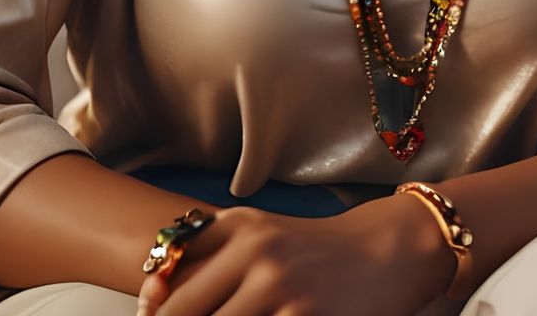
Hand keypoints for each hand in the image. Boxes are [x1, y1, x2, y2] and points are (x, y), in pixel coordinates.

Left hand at [134, 194, 458, 315]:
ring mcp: (280, 288)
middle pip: (184, 312)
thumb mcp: (259, 233)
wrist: (385, 251)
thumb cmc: (312, 249)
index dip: (151, 311)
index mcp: (238, 228)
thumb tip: (155, 294)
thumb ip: (207, 253)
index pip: (168, 277)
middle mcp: (255, 253)